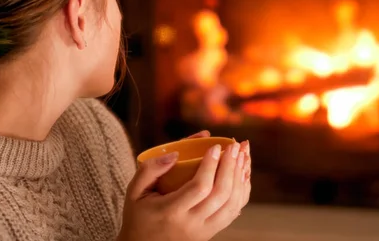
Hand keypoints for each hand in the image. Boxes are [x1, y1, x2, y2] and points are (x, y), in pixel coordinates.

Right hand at [118, 138, 250, 240]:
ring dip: (241, 177)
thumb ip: (150, 169)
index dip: (211, 165)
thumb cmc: (138, 214)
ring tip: (244, 155)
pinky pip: (234, 212)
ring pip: (232, 204)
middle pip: (221, 194)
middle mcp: (191, 224)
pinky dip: (242, 191)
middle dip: (231, 166)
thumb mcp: (134, 190)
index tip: (216, 146)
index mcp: (171, 212)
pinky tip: (243, 173)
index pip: (200, 187)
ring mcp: (204, 231)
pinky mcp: (211, 233)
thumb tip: (176, 153)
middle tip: (235, 145)